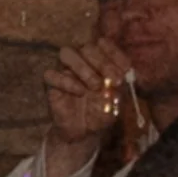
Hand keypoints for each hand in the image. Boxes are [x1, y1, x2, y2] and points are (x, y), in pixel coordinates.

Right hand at [41, 38, 122, 154]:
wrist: (85, 132)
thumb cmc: (102, 112)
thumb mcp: (118, 100)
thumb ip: (120, 87)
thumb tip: (121, 75)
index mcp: (99, 59)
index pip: (104, 44)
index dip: (114, 53)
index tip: (125, 69)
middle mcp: (82, 61)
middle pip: (87, 47)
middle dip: (103, 63)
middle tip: (113, 80)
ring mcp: (65, 70)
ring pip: (67, 53)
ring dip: (83, 67)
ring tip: (96, 86)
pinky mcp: (51, 84)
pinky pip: (51, 74)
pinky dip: (67, 82)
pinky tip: (80, 92)